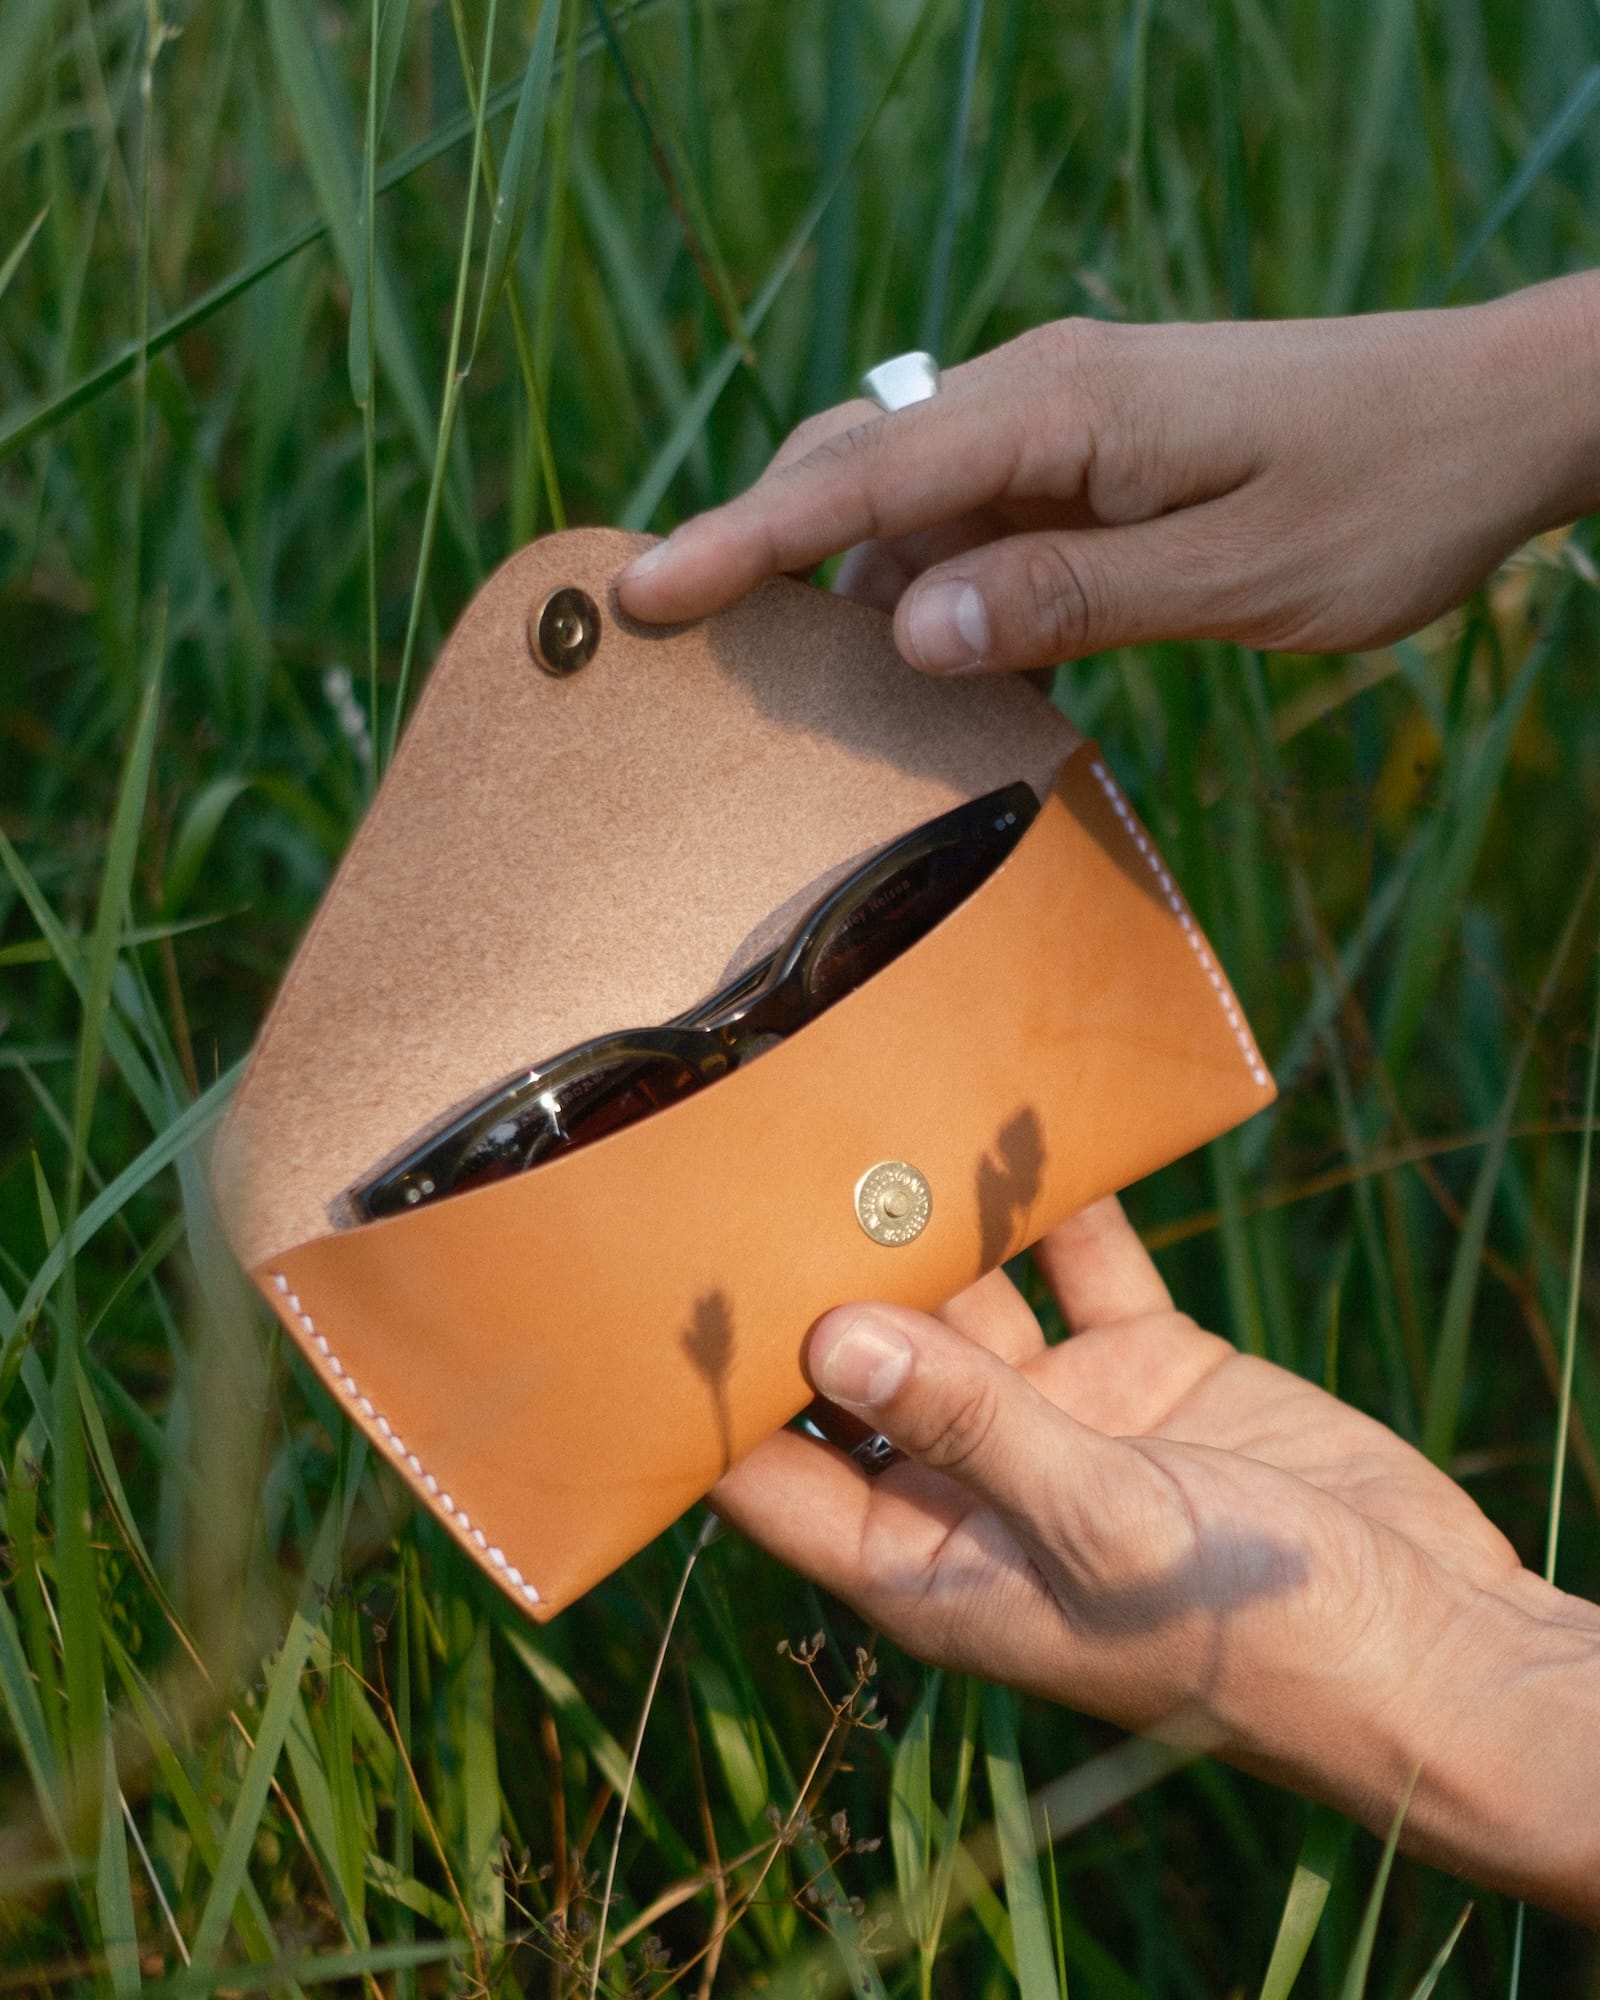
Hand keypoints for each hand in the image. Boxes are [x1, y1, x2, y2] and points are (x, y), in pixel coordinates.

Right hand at [619, 275, 1599, 671]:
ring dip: (850, 595)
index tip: (640, 596)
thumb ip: (1070, 598)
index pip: (860, 478)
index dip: (741, 542)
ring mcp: (1065, 428)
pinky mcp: (1093, 465)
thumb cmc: (1384, 492)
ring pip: (908, 507)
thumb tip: (909, 628)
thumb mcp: (1237, 574)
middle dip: (758, 555)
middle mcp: (1043, 398)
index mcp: (1063, 408)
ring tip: (792, 695)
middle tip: (671, 649)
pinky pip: (976, 528)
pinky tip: (932, 679)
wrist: (1491, 417)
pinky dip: (935, 600)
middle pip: (854, 469)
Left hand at [711, 1198, 1599, 1921]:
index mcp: (929, 1566)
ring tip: (879, 1117)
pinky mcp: (1150, 1366)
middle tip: (755, 1162)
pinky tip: (1026, 1122)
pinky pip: (1085, 1268)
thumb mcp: (1096, 1531)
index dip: (708, 1404)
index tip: (649, 1304)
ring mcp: (1066, 1420)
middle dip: (822, 1279)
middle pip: (864, 1367)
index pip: (773, 1480)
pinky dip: (1063, 1206)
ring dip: (939, 1224)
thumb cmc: (1252, 1641)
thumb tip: (828, 1340)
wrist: (1433, 1648)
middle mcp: (976, 1486)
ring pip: (973, 1301)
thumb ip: (969, 1426)